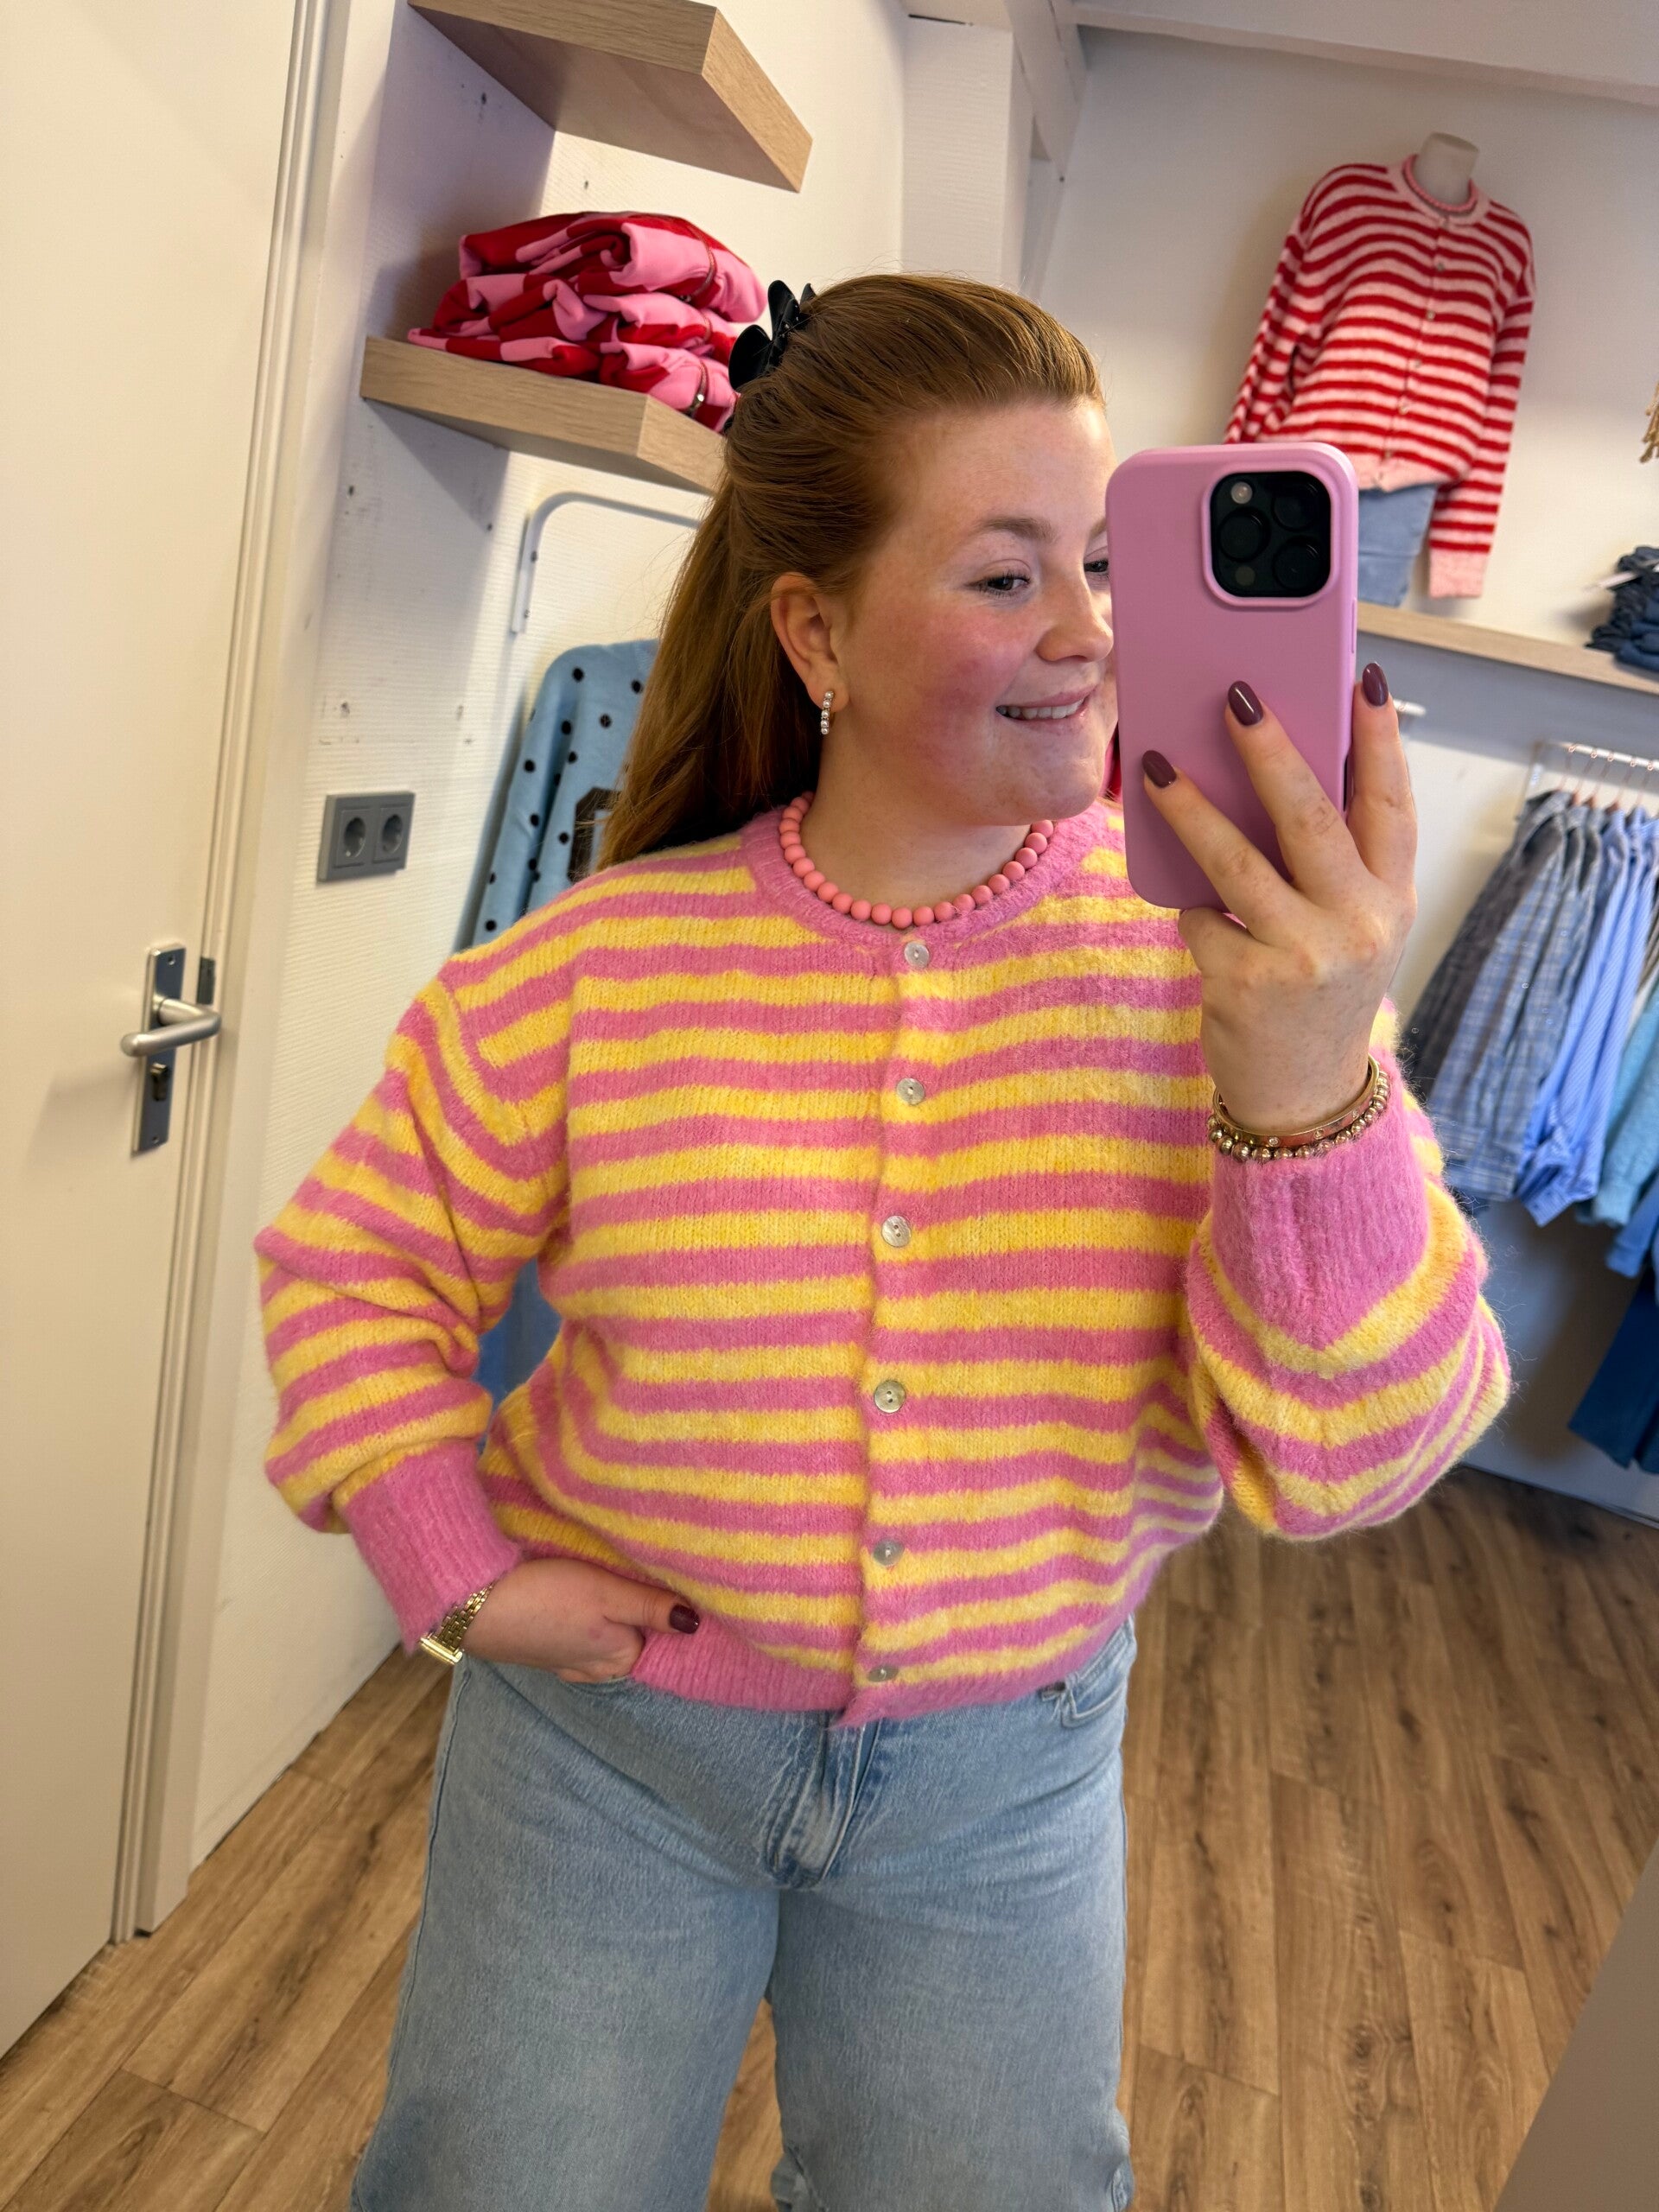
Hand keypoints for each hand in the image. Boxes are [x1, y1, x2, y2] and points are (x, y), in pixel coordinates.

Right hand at [463, 1557, 700, 1680]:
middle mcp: (596, 1668)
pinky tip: (575, 1600)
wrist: (473, 1606)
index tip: (669, 1580)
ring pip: (603, 1638)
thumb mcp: (605, 1593)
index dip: (665, 1607)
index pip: (660, 1636)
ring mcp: (566, 1662)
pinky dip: (582, 1622)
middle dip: (638, 1613)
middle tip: (637, 1573)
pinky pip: (576, 1638)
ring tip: (608, 1583)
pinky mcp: (542, 1650)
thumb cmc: (544, 1597)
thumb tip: (697, 1624)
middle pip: (632, 1638)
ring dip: (609, 1616)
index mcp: (619, 1658)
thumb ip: (650, 1607)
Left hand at [1141, 666, 1415, 1132]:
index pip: (1392, 804)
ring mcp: (1303, 955)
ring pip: (1235, 861)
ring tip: (1155, 767)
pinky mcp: (1246, 982)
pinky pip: (1200, 917)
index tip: (1361, 678)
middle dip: (1269, 748)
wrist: (1305, 1098)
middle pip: (1309, 817)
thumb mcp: (1354, 928)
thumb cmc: (1322, 991)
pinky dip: (1191, 909)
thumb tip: (1275, 770)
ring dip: (1190, 808)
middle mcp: (1359, 924)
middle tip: (1235, 695)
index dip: (1380, 739)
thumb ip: (1335, 865)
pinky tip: (1192, 911)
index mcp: (1393, 899)